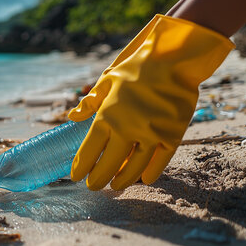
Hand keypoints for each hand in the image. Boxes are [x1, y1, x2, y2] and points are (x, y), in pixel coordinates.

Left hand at [69, 15, 233, 190]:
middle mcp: (127, 128)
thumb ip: (90, 101)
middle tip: (93, 186)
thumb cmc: (138, 68)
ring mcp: (151, 134)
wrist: (174, 59)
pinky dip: (151, 173)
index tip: (76, 176)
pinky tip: (144, 179)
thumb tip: (72, 117)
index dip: (81, 166)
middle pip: (109, 164)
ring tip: (116, 186)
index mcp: (108, 115)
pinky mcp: (172, 135)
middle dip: (98, 179)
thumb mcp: (108, 80)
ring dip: (123, 181)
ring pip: (134, 168)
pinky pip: (160, 162)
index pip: (89, 149)